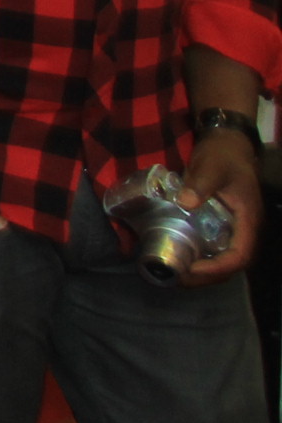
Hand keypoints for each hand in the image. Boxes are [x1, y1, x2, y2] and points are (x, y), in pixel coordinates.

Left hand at [181, 125, 263, 282]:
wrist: (228, 145)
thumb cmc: (223, 156)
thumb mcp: (212, 166)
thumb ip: (200, 183)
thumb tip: (185, 202)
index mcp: (248, 221)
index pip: (240, 256)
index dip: (218, 268)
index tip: (192, 270)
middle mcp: (244, 230)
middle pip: (231, 265)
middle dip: (206, 277)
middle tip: (176, 278)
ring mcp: (233, 229)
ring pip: (223, 260)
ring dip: (202, 272)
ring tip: (174, 274)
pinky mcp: (222, 225)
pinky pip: (214, 249)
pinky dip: (199, 259)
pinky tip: (178, 258)